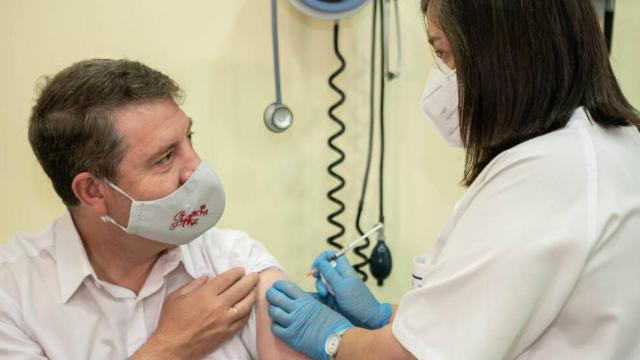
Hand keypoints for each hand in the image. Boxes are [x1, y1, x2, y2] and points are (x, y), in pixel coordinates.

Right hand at [132, 267, 257, 359]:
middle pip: (240, 289)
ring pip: (245, 305)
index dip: (236, 273)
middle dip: (249, 280)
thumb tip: (207, 277)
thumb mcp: (176, 297)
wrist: (173, 347)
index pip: (226, 279)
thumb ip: (193, 284)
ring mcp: (224, 321)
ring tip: (256, 288)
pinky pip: (242, 320)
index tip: (240, 270)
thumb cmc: (171, 321)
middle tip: (255, 275)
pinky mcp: (227, 333)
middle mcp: (218, 306)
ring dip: (252, 295)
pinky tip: (249, 306)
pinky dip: (248, 312)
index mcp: (205, 295)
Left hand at [267, 280, 352, 359]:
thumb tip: (298, 296)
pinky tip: (278, 324)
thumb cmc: (334, 322)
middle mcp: (297, 309)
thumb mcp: (321, 304)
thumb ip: (308, 299)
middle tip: (270, 295)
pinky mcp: (291, 337)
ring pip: (273, 312)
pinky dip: (275, 325)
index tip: (276, 286)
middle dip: (270, 294)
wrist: (338, 339)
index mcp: (306, 300)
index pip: (286, 287)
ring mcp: (293, 323)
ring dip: (272, 310)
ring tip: (274, 310)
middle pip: (276, 297)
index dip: (278, 285)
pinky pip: (275, 328)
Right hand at [312, 251, 391, 328]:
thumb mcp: (341, 286)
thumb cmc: (356, 301)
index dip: (321, 259)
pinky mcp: (335, 295)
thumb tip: (320, 262)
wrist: (367, 318)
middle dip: (319, 276)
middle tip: (320, 283)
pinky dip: (322, 293)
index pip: (331, 255)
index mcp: (344, 269)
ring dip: (321, 286)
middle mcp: (340, 275)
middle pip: (324, 268)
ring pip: (323, 280)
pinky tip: (326, 299)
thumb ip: (329, 273)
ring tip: (325, 295)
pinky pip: (325, 290)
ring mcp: (337, 285)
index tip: (315, 268)